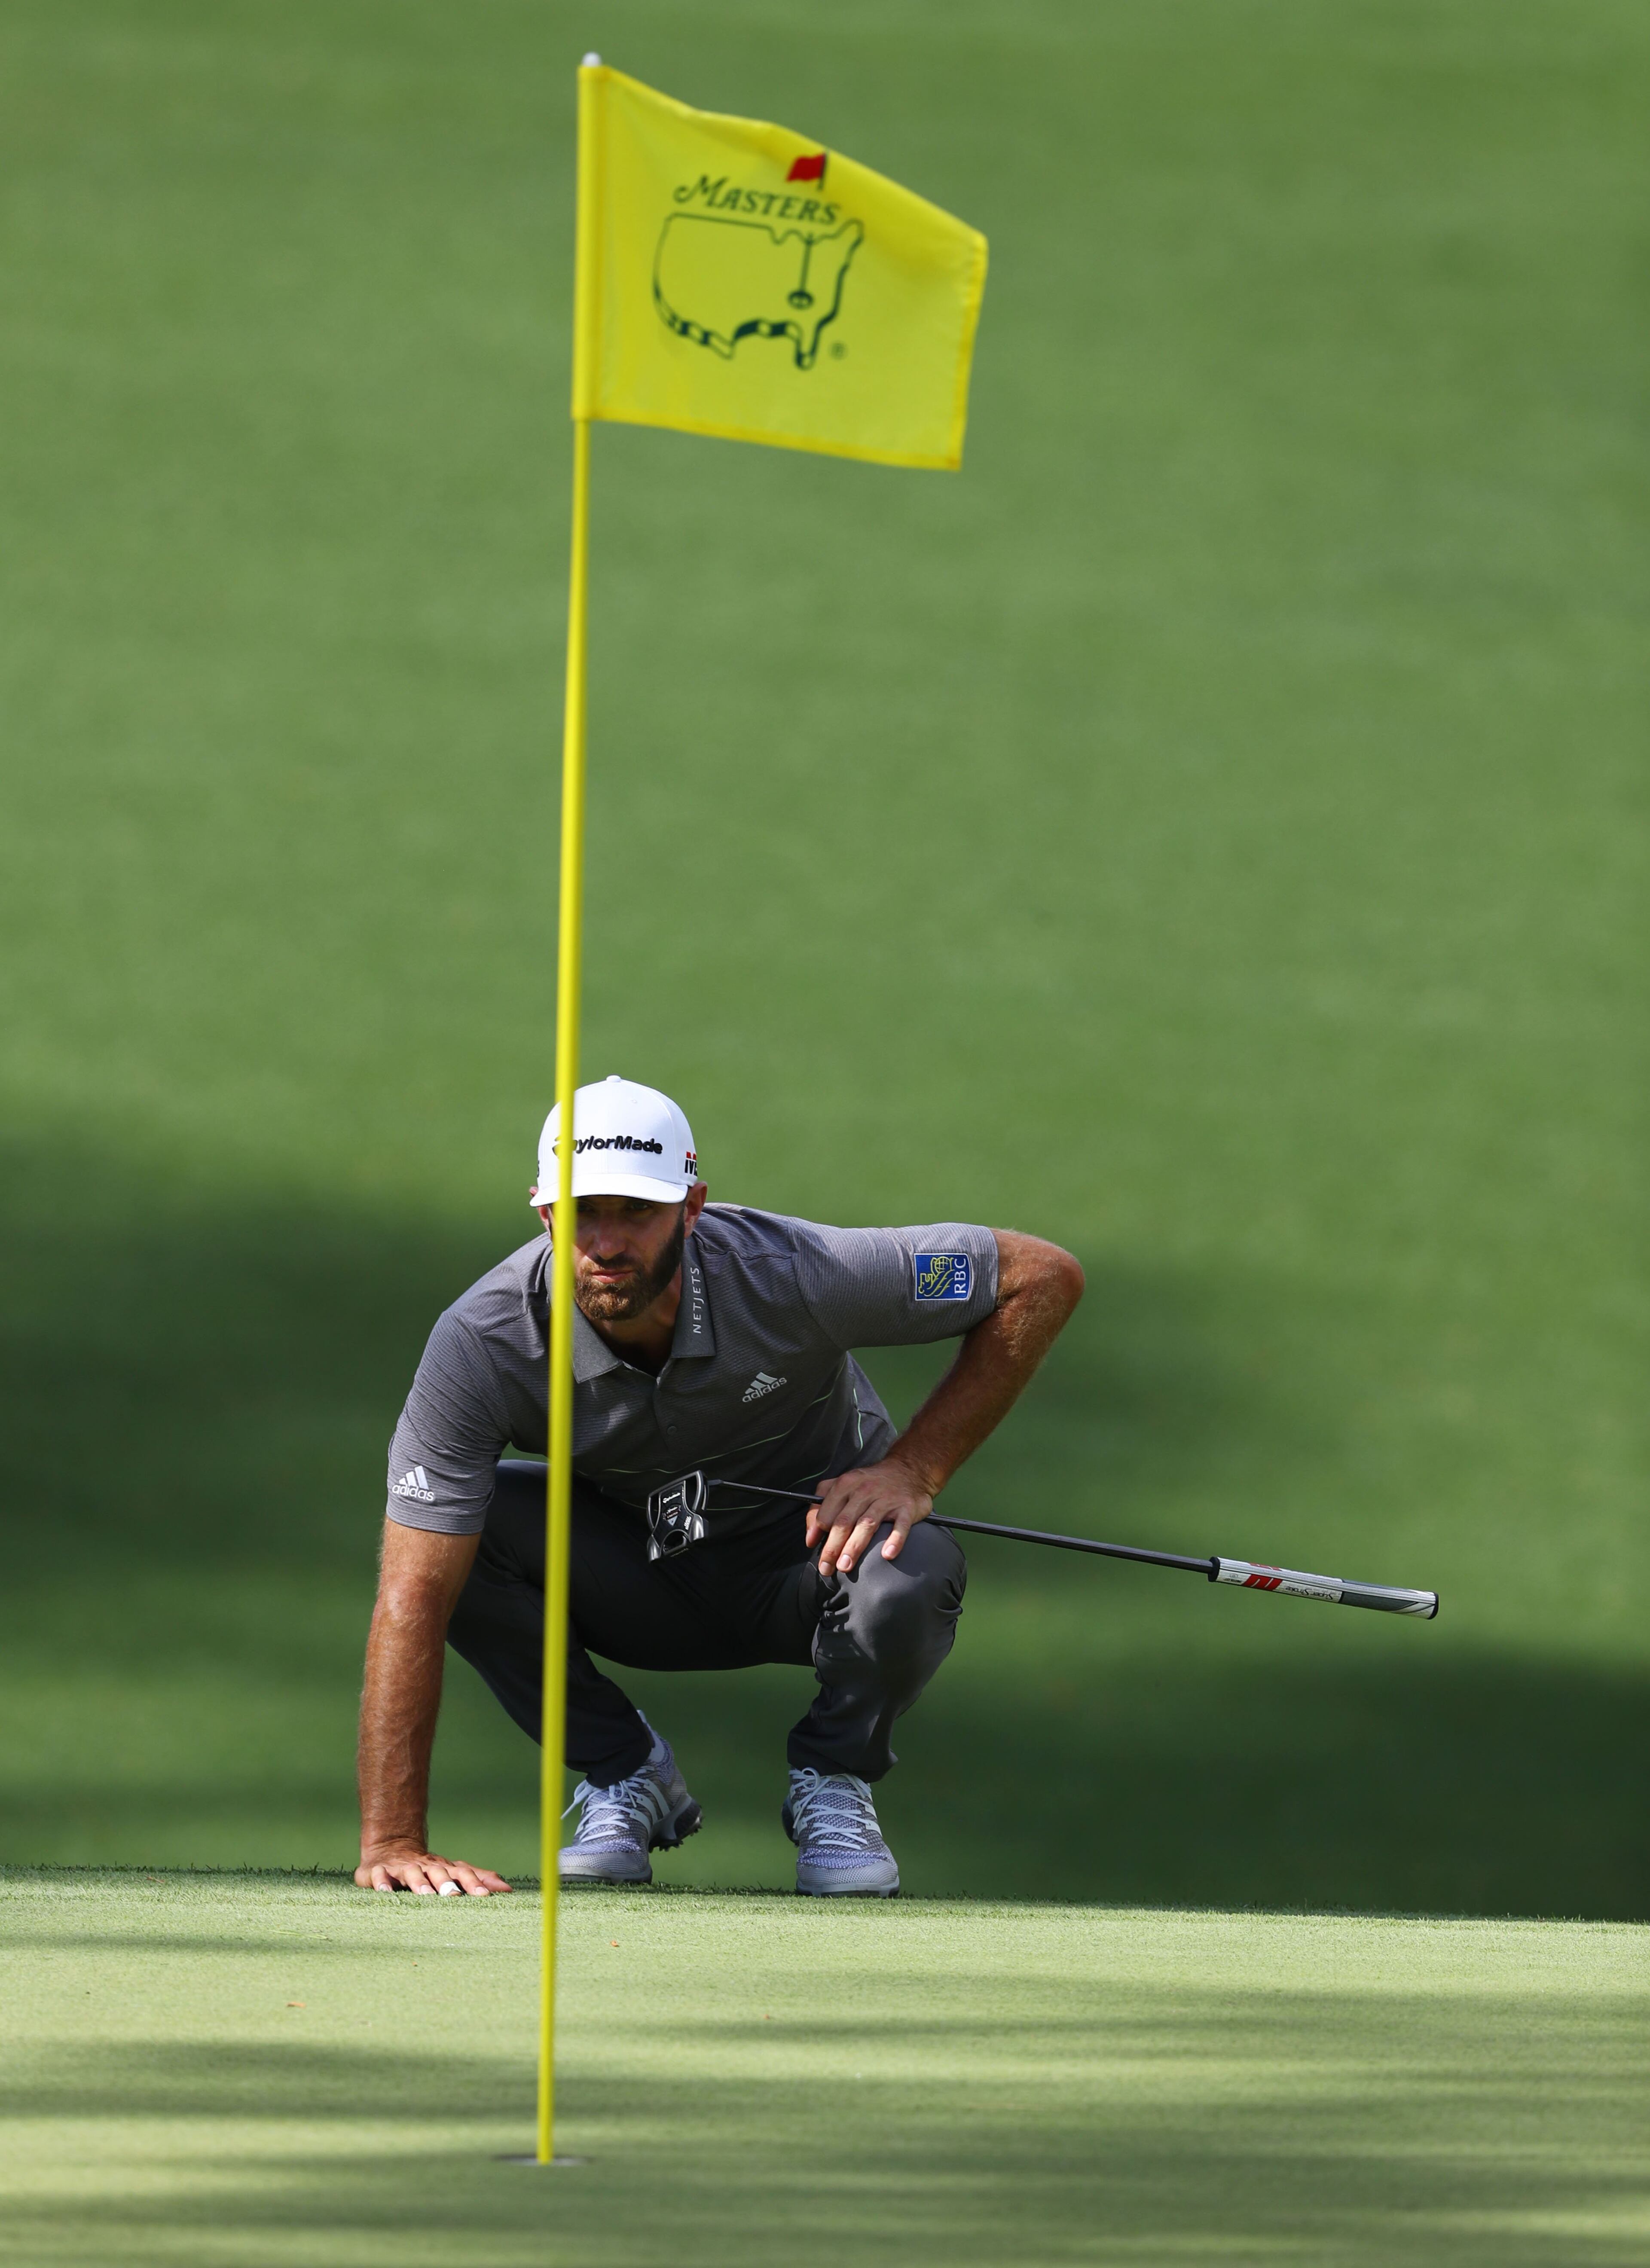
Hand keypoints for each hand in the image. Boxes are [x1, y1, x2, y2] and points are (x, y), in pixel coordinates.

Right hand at [355, 1845, 511, 1896]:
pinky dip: (382, 1883)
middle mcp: (425, 1866)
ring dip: (418, 1883)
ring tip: (425, 1895)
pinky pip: (379, 1876)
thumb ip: (478, 1878)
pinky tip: (385, 1892)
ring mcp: (402, 1868)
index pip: (461, 1873)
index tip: (485, 1896)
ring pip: (411, 1873)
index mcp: (444, 1868)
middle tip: (455, 1896)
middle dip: (446, 1884)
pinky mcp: (378, 1871)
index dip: (473, 1884)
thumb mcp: (452, 1872)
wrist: (391, 1847)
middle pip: (438, 1872)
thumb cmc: (428, 1867)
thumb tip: (508, 1888)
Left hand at [807, 1458, 934, 1575]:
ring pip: (867, 1524)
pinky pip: (900, 1526)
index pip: (827, 1511)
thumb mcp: (843, 1485)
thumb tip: (810, 1537)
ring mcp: (886, 1499)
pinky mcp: (906, 1508)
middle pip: (844, 1521)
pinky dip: (894, 1540)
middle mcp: (865, 1490)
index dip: (817, 1531)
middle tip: (826, 1568)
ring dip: (854, 1547)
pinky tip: (887, 1555)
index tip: (814, 1549)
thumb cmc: (870, 1483)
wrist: (908, 1470)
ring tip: (845, 1566)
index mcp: (846, 1484)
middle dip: (832, 1546)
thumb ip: (821, 1506)